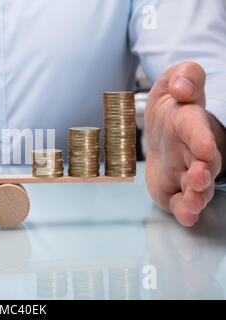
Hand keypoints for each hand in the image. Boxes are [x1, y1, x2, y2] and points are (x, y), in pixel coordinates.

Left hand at [145, 62, 223, 226]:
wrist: (161, 132)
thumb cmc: (170, 109)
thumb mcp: (173, 82)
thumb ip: (183, 77)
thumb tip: (182, 86)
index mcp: (188, 122)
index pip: (196, 129)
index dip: (201, 139)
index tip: (207, 148)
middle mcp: (191, 151)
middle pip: (203, 163)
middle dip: (204, 172)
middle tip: (200, 177)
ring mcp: (184, 171)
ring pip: (196, 186)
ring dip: (197, 195)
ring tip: (194, 200)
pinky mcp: (174, 189)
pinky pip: (181, 202)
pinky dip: (185, 211)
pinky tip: (187, 217)